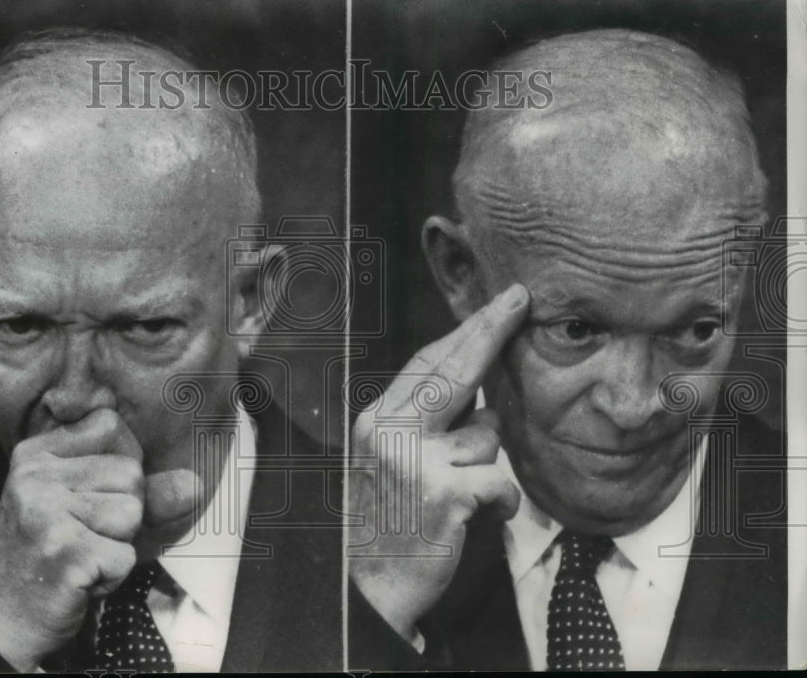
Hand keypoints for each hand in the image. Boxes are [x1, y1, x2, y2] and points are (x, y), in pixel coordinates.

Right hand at [0, 408, 192, 671]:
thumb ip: (144, 487)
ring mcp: (45, 513)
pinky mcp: (63, 553)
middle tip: (81, 536)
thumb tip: (195, 482)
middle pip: (130, 472)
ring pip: (133, 512)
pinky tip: (80, 578)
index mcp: (36, 453)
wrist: (4, 620)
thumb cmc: (53, 554)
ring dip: (118, 543)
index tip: (87, 495)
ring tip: (81, 554)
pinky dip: (112, 574)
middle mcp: (35, 476)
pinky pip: (126, 555)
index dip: (118, 464)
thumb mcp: (90, 506)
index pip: (111, 425)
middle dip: (121, 512)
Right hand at [348, 284, 528, 643]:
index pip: (425, 362)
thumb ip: (423, 424)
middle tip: (518, 299)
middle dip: (490, 329)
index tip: (494, 306)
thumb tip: (482, 396)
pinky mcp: (445, 495)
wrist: (369, 589)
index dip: (464, 331)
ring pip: (486, 436)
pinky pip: (500, 481)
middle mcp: (390, 431)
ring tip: (457, 494)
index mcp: (375, 419)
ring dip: (486, 464)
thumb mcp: (388, 459)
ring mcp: (416, 462)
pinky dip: (501, 502)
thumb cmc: (385, 520)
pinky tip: (478, 516)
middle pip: (453, 370)